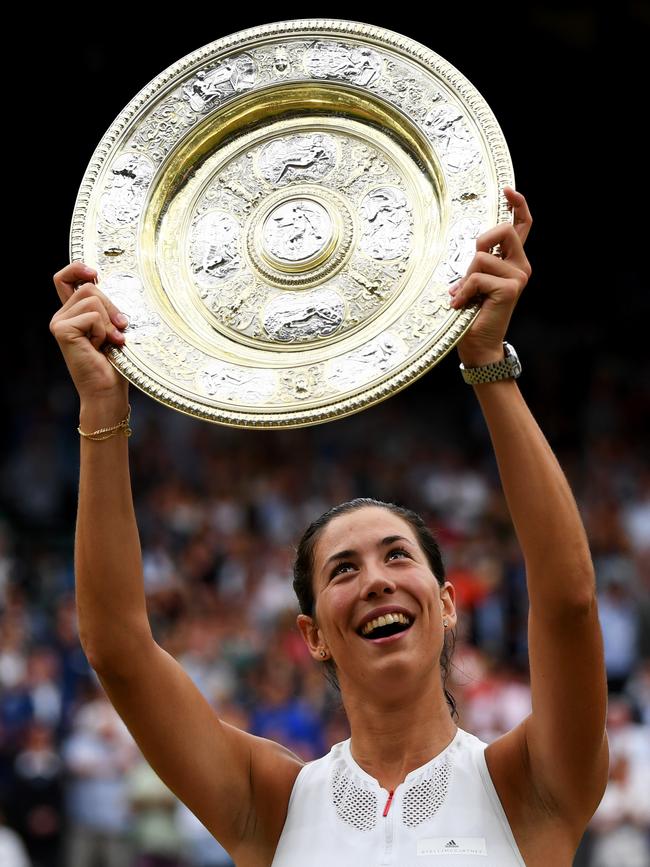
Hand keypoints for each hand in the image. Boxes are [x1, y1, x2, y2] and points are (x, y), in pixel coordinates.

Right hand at [50, 263, 128, 406]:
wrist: (107, 391)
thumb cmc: (114, 364)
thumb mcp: (114, 329)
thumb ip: (108, 309)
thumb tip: (114, 285)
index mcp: (73, 314)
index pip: (64, 279)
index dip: (77, 268)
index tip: (94, 272)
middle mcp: (62, 316)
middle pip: (89, 287)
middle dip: (112, 306)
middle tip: (121, 329)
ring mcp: (58, 323)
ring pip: (93, 299)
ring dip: (109, 322)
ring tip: (110, 342)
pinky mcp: (62, 330)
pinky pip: (92, 315)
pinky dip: (104, 330)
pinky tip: (101, 347)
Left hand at [450, 187, 531, 366]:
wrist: (479, 345)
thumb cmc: (473, 314)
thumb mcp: (473, 282)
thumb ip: (477, 264)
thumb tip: (472, 249)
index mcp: (513, 262)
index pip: (522, 227)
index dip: (518, 205)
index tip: (508, 189)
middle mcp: (521, 267)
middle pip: (501, 230)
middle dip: (479, 244)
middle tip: (468, 271)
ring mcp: (518, 277)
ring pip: (481, 256)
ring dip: (466, 277)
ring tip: (465, 297)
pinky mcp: (511, 288)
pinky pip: (477, 276)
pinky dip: (464, 291)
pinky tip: (461, 305)